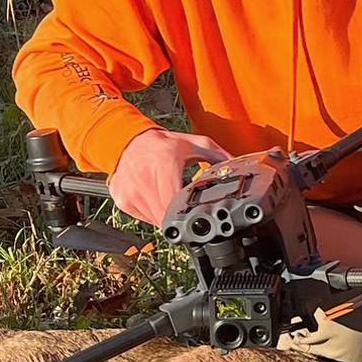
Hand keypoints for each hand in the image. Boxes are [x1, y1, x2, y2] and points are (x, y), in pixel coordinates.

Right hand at [109, 129, 230, 225]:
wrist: (128, 140)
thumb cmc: (163, 144)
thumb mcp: (194, 144)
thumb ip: (219, 157)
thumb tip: (240, 167)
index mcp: (164, 165)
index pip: (174, 204)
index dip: (188, 217)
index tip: (198, 219)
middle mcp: (144, 179)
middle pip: (165, 217)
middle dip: (180, 219)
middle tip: (188, 213)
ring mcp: (130, 191)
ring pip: (154, 221)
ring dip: (166, 218)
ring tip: (171, 202)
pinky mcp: (121, 198)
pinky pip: (143, 217)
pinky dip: (152, 213)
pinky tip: (156, 199)